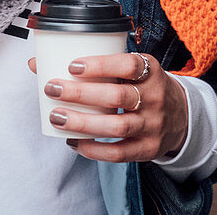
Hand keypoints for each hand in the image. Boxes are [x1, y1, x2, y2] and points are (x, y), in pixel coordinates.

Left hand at [28, 52, 187, 161]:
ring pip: (117, 127)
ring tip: (56, 117)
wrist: (180, 114)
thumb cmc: (141, 84)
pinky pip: (120, 153)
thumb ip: (92, 64)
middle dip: (81, 94)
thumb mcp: (128, 68)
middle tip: (52, 89)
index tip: (72, 65)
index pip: (128, 65)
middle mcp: (154, 97)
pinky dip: (94, 150)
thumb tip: (36, 62)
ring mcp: (153, 125)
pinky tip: (73, 142)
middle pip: (117, 97)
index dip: (100, 65)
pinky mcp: (148, 149)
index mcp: (150, 70)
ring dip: (83, 123)